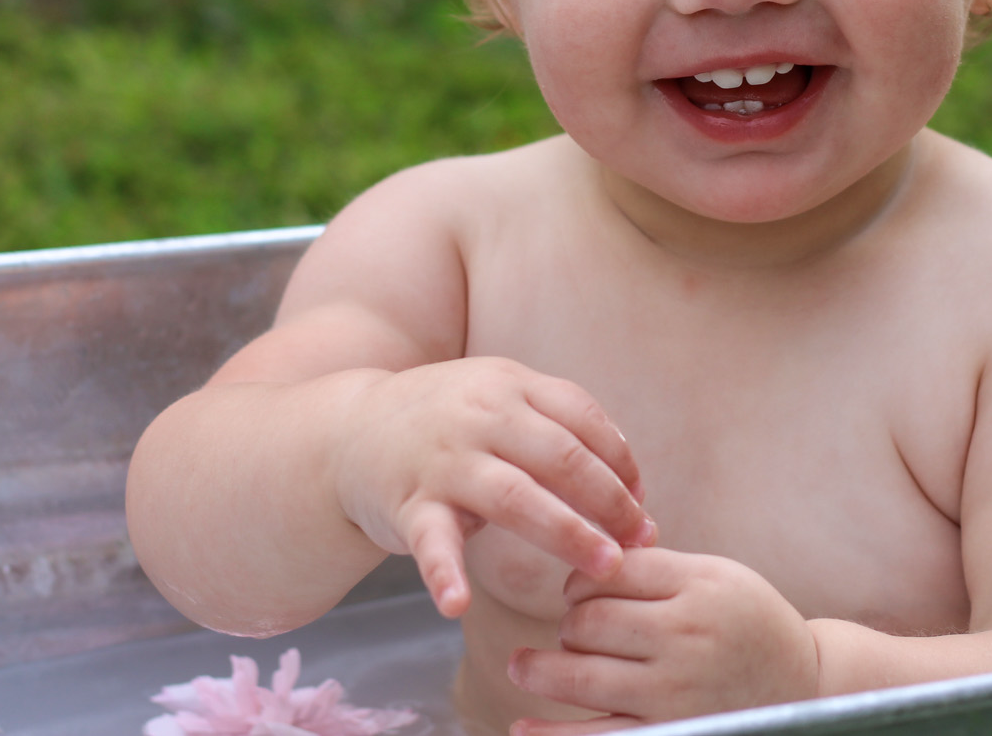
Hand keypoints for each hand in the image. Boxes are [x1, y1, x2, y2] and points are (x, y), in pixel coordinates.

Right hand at [333, 358, 655, 616]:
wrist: (349, 432)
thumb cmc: (446, 423)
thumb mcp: (500, 399)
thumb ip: (559, 427)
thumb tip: (632, 482)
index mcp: (510, 386)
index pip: (581, 419)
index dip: (620, 463)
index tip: (642, 505)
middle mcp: (480, 415)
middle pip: (561, 457)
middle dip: (610, 502)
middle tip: (642, 542)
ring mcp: (444, 460)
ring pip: (515, 496)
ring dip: (566, 533)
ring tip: (605, 568)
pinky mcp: (408, 503)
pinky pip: (430, 541)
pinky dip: (443, 574)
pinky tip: (457, 605)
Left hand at [507, 548, 820, 734]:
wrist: (803, 686)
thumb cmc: (748, 623)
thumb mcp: (716, 576)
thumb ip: (657, 565)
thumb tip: (586, 555)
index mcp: (698, 585)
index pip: (608, 570)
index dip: (581, 579)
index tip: (580, 591)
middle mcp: (686, 635)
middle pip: (588, 620)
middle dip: (570, 624)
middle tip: (573, 631)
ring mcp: (675, 689)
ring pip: (579, 673)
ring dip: (542, 669)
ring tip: (524, 666)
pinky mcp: (669, 731)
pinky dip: (551, 735)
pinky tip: (521, 728)